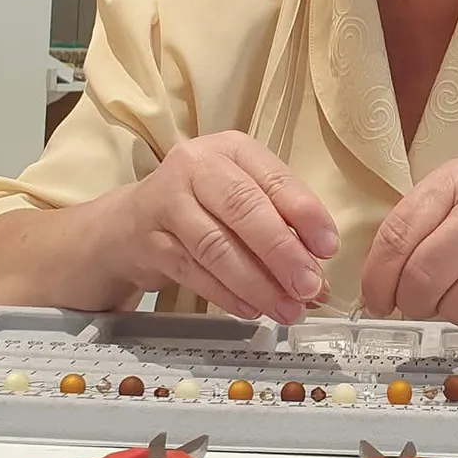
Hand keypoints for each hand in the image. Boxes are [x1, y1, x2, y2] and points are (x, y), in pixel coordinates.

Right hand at [101, 131, 338, 322]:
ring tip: (287, 309)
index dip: (305, 213)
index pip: (274, 178)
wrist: (129, 223)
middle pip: (244, 208)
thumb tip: (321, 276)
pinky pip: (194, 272)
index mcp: (232, 148)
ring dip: (258, 284)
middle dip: (282, 252)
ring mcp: (166, 202)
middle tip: (309, 287)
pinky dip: (227, 295)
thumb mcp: (244, 197)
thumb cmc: (204, 205)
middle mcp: (196, 166)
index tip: (328, 248)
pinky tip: (252, 310)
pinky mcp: (148, 241)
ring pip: (217, 246)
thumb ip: (282, 226)